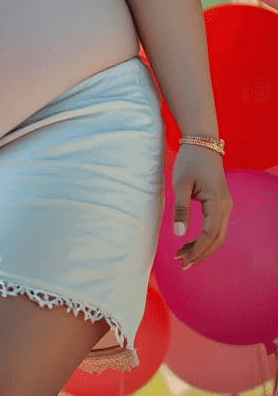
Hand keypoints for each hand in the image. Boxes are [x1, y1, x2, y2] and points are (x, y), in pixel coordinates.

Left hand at [172, 143, 232, 268]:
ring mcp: (225, 205)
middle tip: (182, 264)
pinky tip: (191, 243)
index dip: (196, 250)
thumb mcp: (180, 183)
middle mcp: (226, 206)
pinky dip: (205, 238)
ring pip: (218, 235)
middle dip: (200, 254)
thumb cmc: (190, 160)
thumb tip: (179, 234)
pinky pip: (216, 226)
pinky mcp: (220, 203)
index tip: (182, 259)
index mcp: (217, 202)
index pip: (210, 234)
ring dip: (202, 248)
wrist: (202, 142)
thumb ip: (180, 209)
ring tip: (183, 256)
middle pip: (217, 239)